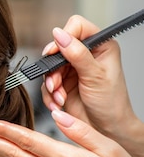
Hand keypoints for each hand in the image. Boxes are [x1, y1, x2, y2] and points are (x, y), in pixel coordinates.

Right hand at [40, 15, 136, 143]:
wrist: (106, 129)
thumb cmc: (111, 103)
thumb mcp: (95, 76)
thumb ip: (77, 54)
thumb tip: (60, 35)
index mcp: (101, 46)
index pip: (76, 27)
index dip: (63, 38)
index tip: (54, 52)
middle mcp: (85, 55)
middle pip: (57, 49)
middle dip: (54, 69)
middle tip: (56, 82)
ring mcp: (72, 69)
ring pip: (49, 68)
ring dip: (51, 85)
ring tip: (60, 97)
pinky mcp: (62, 84)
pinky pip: (46, 84)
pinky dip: (50, 95)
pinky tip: (59, 102)